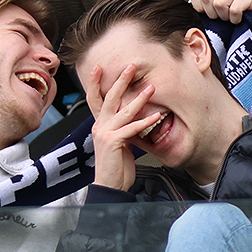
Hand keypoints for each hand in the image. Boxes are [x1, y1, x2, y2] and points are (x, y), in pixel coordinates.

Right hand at [86, 64, 160, 191]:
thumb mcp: (119, 142)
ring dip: (139, 98)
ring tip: (151, 88)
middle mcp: (99, 126)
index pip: (95, 99)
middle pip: (109, 98)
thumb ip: (123, 128)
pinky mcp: (112, 142)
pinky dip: (146, 122)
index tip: (98, 67)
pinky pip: (132, 128)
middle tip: (131, 66)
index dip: (95, 83)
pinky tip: (157, 116)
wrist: (110, 185)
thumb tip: (134, 117)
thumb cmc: (116, 165)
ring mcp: (105, 133)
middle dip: (121, 80)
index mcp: (100, 125)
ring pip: (124, 111)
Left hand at [188, 0, 251, 33]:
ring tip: (232, 19)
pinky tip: (240, 20)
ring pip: (219, 2)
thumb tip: (184, 13)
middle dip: (213, 14)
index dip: (200, 9)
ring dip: (225, 17)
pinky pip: (235, 8)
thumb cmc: (228, 30)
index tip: (210, 17)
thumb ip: (197, 12)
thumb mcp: (208, 21)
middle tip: (223, 20)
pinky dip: (236, 19)